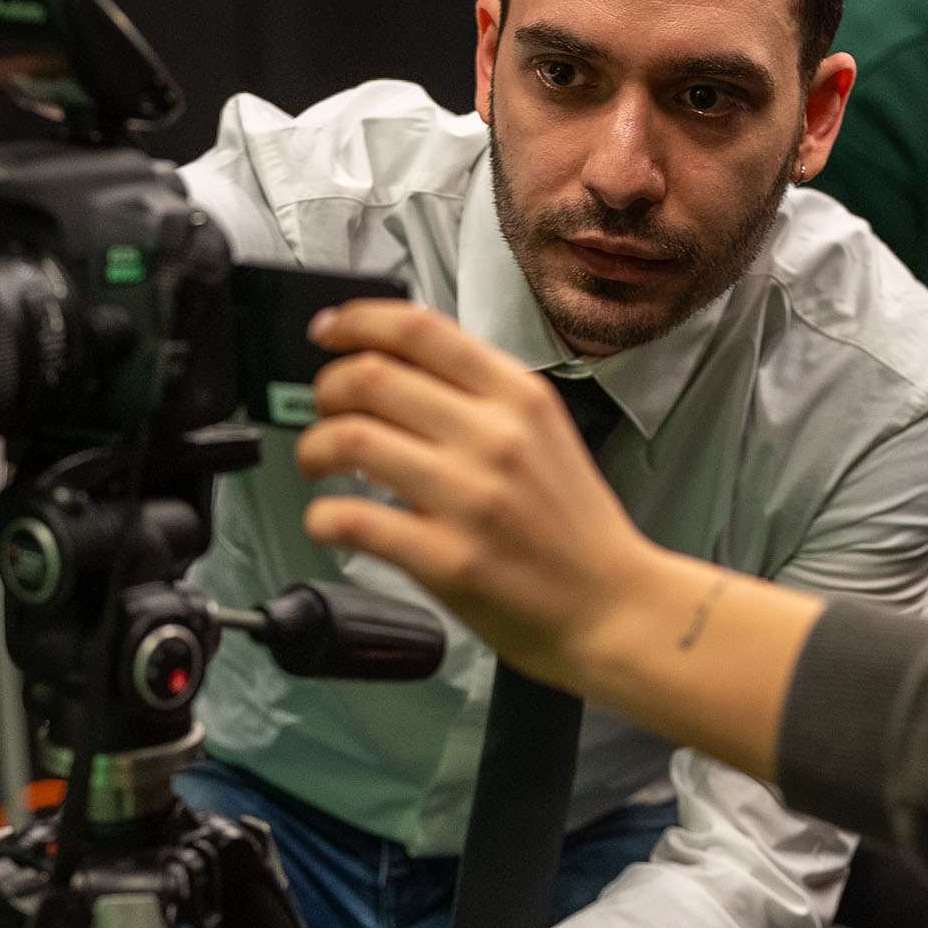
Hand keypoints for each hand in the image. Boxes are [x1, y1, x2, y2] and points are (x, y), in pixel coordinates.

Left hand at [296, 299, 659, 687]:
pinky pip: (352, 519)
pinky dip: (322, 516)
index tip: (330, 331)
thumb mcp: (546, 434)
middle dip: (327, 389)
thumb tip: (401, 367)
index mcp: (519, 397)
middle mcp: (495, 438)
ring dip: (313, 448)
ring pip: (350, 439)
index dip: (357, 321)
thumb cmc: (576, 530)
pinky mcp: (448, 559)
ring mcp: (471, 498)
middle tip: (324, 409)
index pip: (419, 329)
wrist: (614, 606)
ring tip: (318, 463)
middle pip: (371, 376)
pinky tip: (331, 520)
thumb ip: (483, 397)